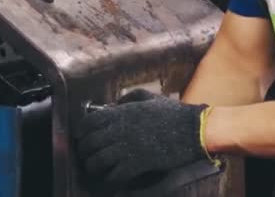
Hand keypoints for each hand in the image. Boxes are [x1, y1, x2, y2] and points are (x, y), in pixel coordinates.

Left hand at [75, 89, 209, 185]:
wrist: (193, 130)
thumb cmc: (174, 113)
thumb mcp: (151, 98)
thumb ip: (130, 97)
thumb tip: (114, 103)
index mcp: (122, 113)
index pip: (89, 122)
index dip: (81, 131)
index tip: (82, 137)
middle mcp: (120, 130)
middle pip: (89, 143)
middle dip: (85, 151)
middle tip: (88, 155)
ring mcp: (127, 148)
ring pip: (96, 161)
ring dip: (93, 166)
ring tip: (96, 168)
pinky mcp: (136, 164)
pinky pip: (113, 174)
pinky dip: (109, 177)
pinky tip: (112, 175)